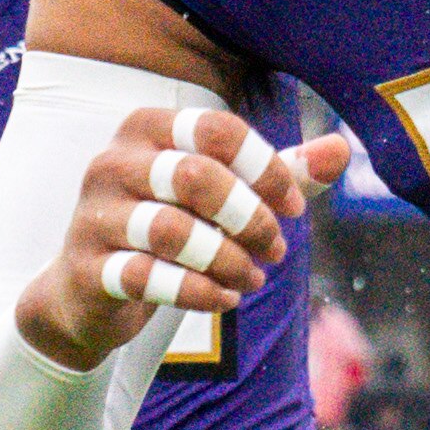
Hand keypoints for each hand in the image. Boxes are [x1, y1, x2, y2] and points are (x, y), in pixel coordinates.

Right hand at [15, 107, 356, 372]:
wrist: (90, 291)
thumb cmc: (172, 228)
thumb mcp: (228, 196)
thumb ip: (283, 174)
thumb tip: (342, 148)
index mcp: (149, 129)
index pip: (217, 130)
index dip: (266, 170)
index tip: (294, 209)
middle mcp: (113, 162)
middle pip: (195, 175)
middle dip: (250, 218)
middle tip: (276, 251)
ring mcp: (95, 215)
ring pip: (172, 231)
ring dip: (227, 261)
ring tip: (251, 280)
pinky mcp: (87, 268)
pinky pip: (147, 278)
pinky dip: (197, 292)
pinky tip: (224, 300)